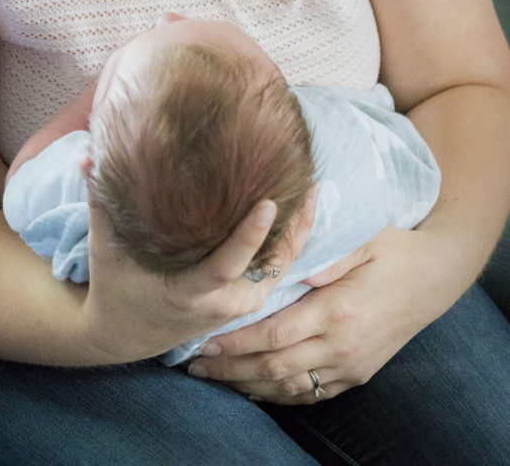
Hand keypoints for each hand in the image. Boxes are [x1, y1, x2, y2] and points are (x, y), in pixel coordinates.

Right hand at [80, 197, 299, 364]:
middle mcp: (222, 303)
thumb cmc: (117, 285)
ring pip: (281, 268)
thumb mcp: (105, 248)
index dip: (250, 236)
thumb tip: (90, 155)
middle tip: (309, 182)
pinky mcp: (247, 300)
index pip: (228, 265)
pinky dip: (292, 242)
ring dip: (300, 231)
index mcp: (189, 292)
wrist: (125, 334)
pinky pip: (278, 270)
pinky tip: (302, 208)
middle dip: (293, 228)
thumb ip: (101, 202)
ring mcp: (238, 305)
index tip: (269, 203)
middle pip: (270, 266)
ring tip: (313, 186)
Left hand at [187, 226, 447, 403]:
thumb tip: (297, 266)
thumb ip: (328, 251)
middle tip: (196, 364)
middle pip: (275, 367)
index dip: (238, 342)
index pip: (276, 334)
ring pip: (291, 387)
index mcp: (337, 310)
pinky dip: (280, 393)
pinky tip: (255, 386)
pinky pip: (312, 392)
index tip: (207, 340)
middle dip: (231, 369)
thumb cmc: (393, 248)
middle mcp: (342, 345)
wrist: (435, 277)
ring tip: (215, 378)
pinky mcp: (358, 374)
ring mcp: (351, 365)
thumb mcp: (364, 238)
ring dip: (249, 385)